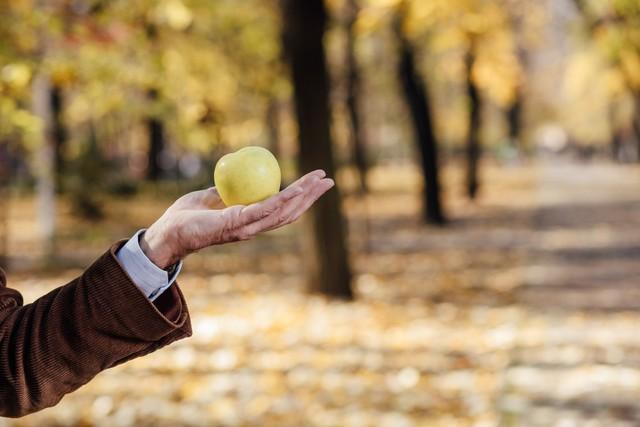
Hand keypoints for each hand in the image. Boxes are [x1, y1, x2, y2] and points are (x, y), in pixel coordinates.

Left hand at [140, 170, 333, 268]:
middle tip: (327, 180)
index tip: (314, 182)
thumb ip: (225, 191)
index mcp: (249, 221)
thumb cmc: (185, 216)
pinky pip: (265, 208)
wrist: (167, 231)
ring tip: (319, 181)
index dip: (301, 198)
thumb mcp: (209, 196)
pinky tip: (297, 186)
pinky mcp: (237, 224)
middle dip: (311, 197)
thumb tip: (237, 175)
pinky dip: (283, 198)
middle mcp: (253, 227)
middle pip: (290, 212)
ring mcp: (247, 228)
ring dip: (304, 196)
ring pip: (283, 211)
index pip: (281, 209)